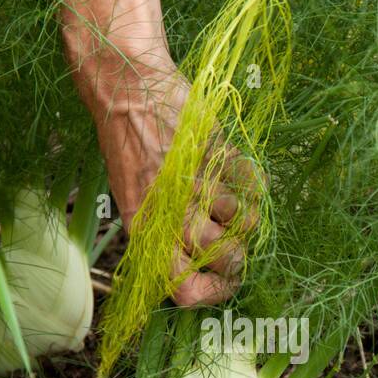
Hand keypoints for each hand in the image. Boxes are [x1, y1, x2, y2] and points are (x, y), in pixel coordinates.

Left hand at [61, 0, 255, 306]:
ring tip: (223, 192)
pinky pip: (251, 182)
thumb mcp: (132, 196)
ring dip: (240, 210)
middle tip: (232, 240)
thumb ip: (162, 235)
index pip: (185, 287)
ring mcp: (196, 179)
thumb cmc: (126, 142)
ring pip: (243, 221)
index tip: (220, 284)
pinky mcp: (216, 151)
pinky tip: (233, 170)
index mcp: (145, 228)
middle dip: (235, 255)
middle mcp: (170, 210)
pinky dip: (249, 180)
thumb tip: (191, 275)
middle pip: (224, 257)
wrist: (127, 85)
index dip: (210, 292)